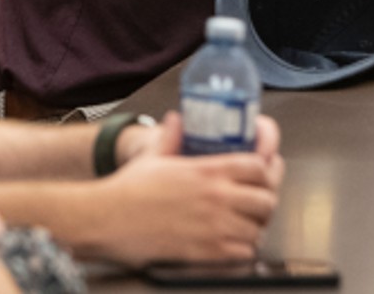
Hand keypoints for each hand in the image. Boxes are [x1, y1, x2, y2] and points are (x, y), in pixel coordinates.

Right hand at [90, 112, 283, 263]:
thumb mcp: (153, 156)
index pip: (259, 166)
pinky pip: (244, 254)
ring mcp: (214, 226)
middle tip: (255, 205)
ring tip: (244, 226)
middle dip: (265, 202)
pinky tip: (232, 246)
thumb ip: (172, 136)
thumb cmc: (128, 190)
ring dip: (255, 228)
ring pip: (259, 229)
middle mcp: (216, 197)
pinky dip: (244, 251)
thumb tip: (177, 120)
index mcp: (207, 170)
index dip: (266, 171)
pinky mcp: (207, 252)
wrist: (107, 219)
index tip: (262, 175)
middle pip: (266, 200)